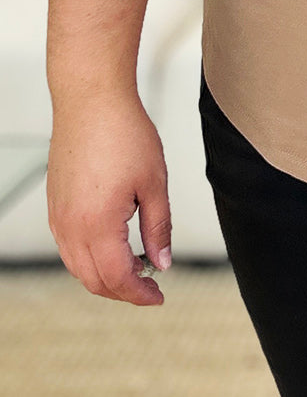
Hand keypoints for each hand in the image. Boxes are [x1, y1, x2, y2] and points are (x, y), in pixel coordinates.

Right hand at [47, 91, 172, 305]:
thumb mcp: (154, 182)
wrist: (91, 100)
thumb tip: (161, 262)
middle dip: (123, 290)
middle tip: (150, 286)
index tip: (158, 296)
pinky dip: (89, 258)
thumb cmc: (123, 133)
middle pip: (94, 280)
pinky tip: (112, 246)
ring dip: (105, 276)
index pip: (118, 278)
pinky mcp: (54, 205)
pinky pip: (68, 247)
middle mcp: (70, 227)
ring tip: (135, 267)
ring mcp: (58, 217)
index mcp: (97, 225)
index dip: (140, 294)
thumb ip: (158, 227)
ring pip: (78, 267)